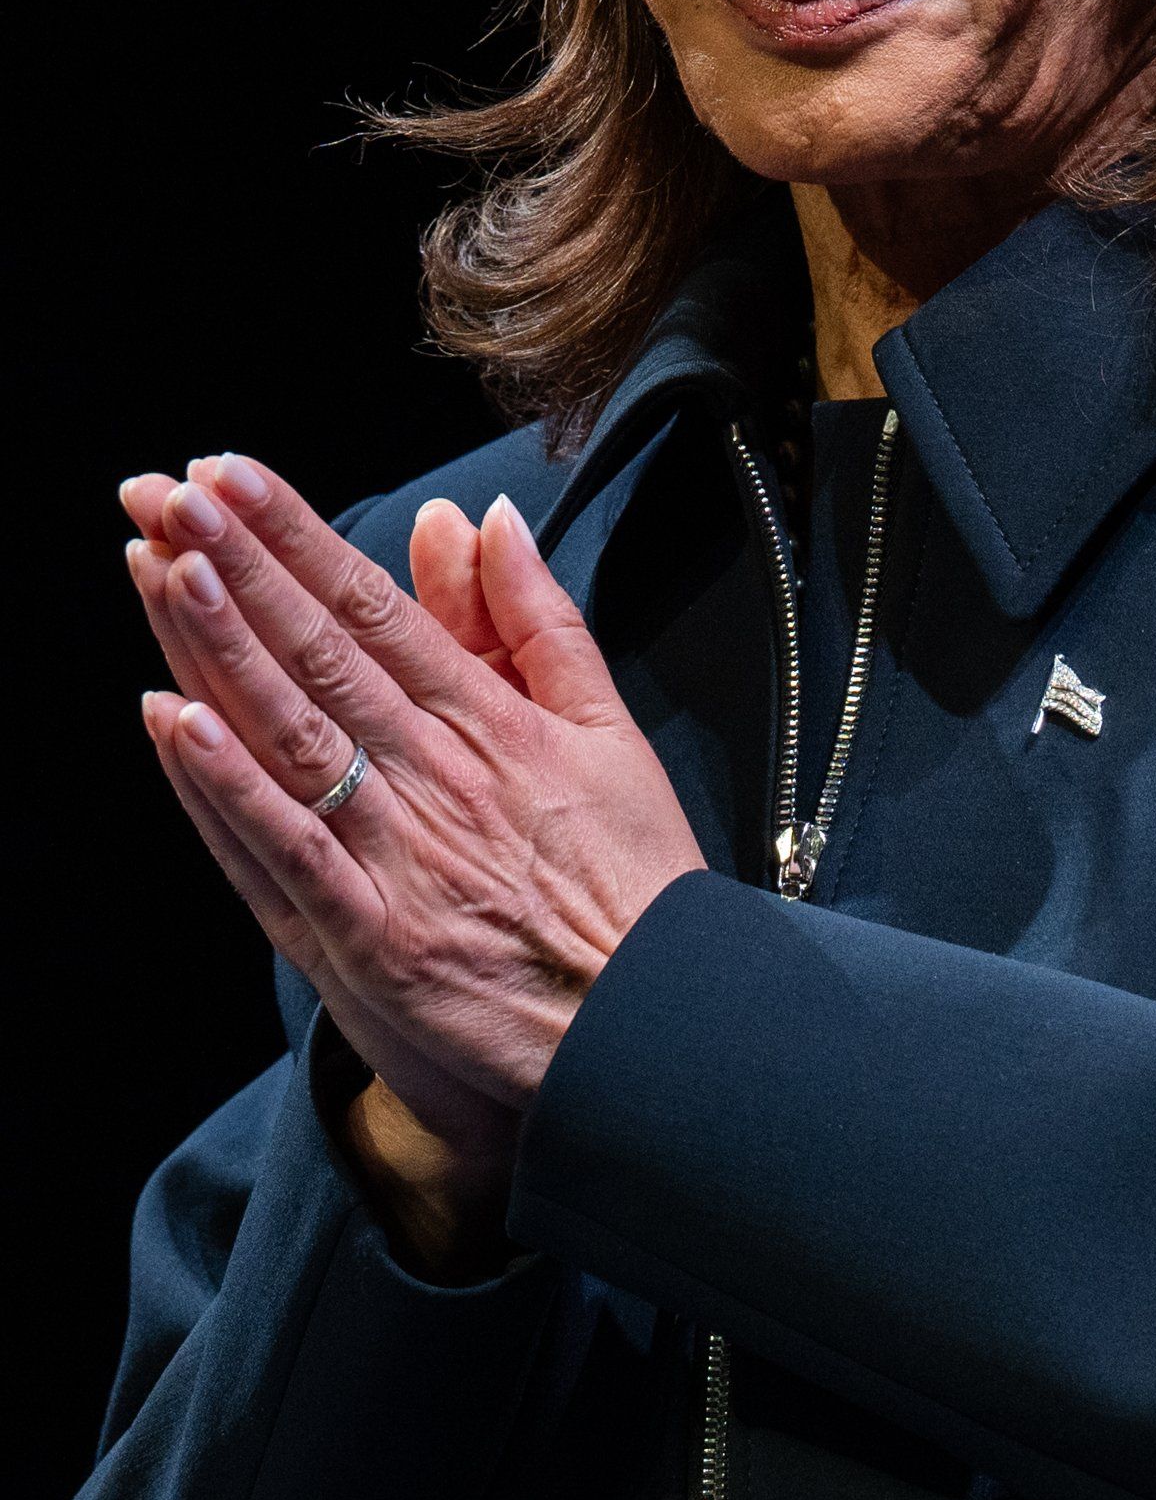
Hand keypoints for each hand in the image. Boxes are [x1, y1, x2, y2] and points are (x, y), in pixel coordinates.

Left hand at [123, 453, 707, 1115]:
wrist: (651, 1022)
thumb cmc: (630, 879)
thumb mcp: (610, 732)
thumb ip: (544, 624)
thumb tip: (491, 522)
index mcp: (497, 724)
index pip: (379, 609)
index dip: (299, 539)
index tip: (232, 477)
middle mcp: (441, 777)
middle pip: (324, 654)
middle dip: (239, 566)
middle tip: (167, 493)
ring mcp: (400, 856)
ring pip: (293, 733)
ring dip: (220, 647)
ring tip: (160, 566)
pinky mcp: (371, 938)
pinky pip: (287, 852)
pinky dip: (230, 788)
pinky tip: (174, 723)